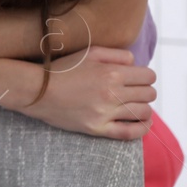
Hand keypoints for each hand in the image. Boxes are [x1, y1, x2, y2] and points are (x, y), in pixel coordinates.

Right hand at [16, 47, 155, 139]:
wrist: (37, 91)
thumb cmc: (62, 70)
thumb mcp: (88, 53)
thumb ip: (116, 54)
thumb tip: (135, 63)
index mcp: (112, 73)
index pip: (148, 76)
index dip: (145, 76)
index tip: (136, 78)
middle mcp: (112, 93)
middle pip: (149, 94)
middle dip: (144, 90)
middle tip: (132, 91)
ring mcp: (106, 113)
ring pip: (144, 112)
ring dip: (143, 107)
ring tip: (133, 105)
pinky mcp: (98, 128)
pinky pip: (130, 132)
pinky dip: (142, 128)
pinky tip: (143, 122)